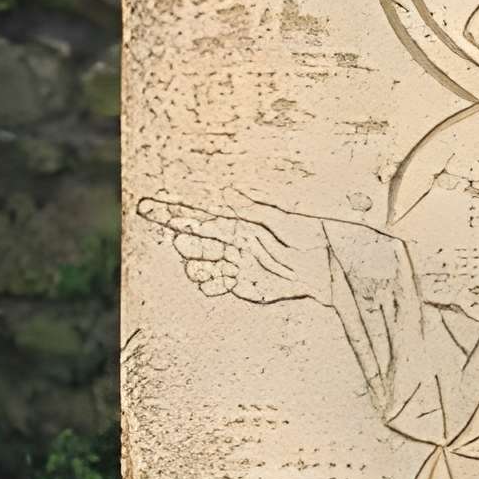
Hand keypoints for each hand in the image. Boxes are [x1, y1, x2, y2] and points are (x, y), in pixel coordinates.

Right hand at [156, 195, 329, 305]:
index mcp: (239, 224)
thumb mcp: (283, 217)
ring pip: (203, 266)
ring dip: (197, 265)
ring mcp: (239, 267)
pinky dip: (211, 284)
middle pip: (197, 242)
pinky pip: (220, 287)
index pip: (200, 216)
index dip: (173, 213)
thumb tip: (227, 190)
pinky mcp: (248, 287)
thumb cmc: (311, 237)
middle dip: (185, 241)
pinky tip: (210, 281)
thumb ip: (254, 207)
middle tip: (181, 241)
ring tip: (201, 266)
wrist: (330, 268)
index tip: (148, 207)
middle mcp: (235, 245)